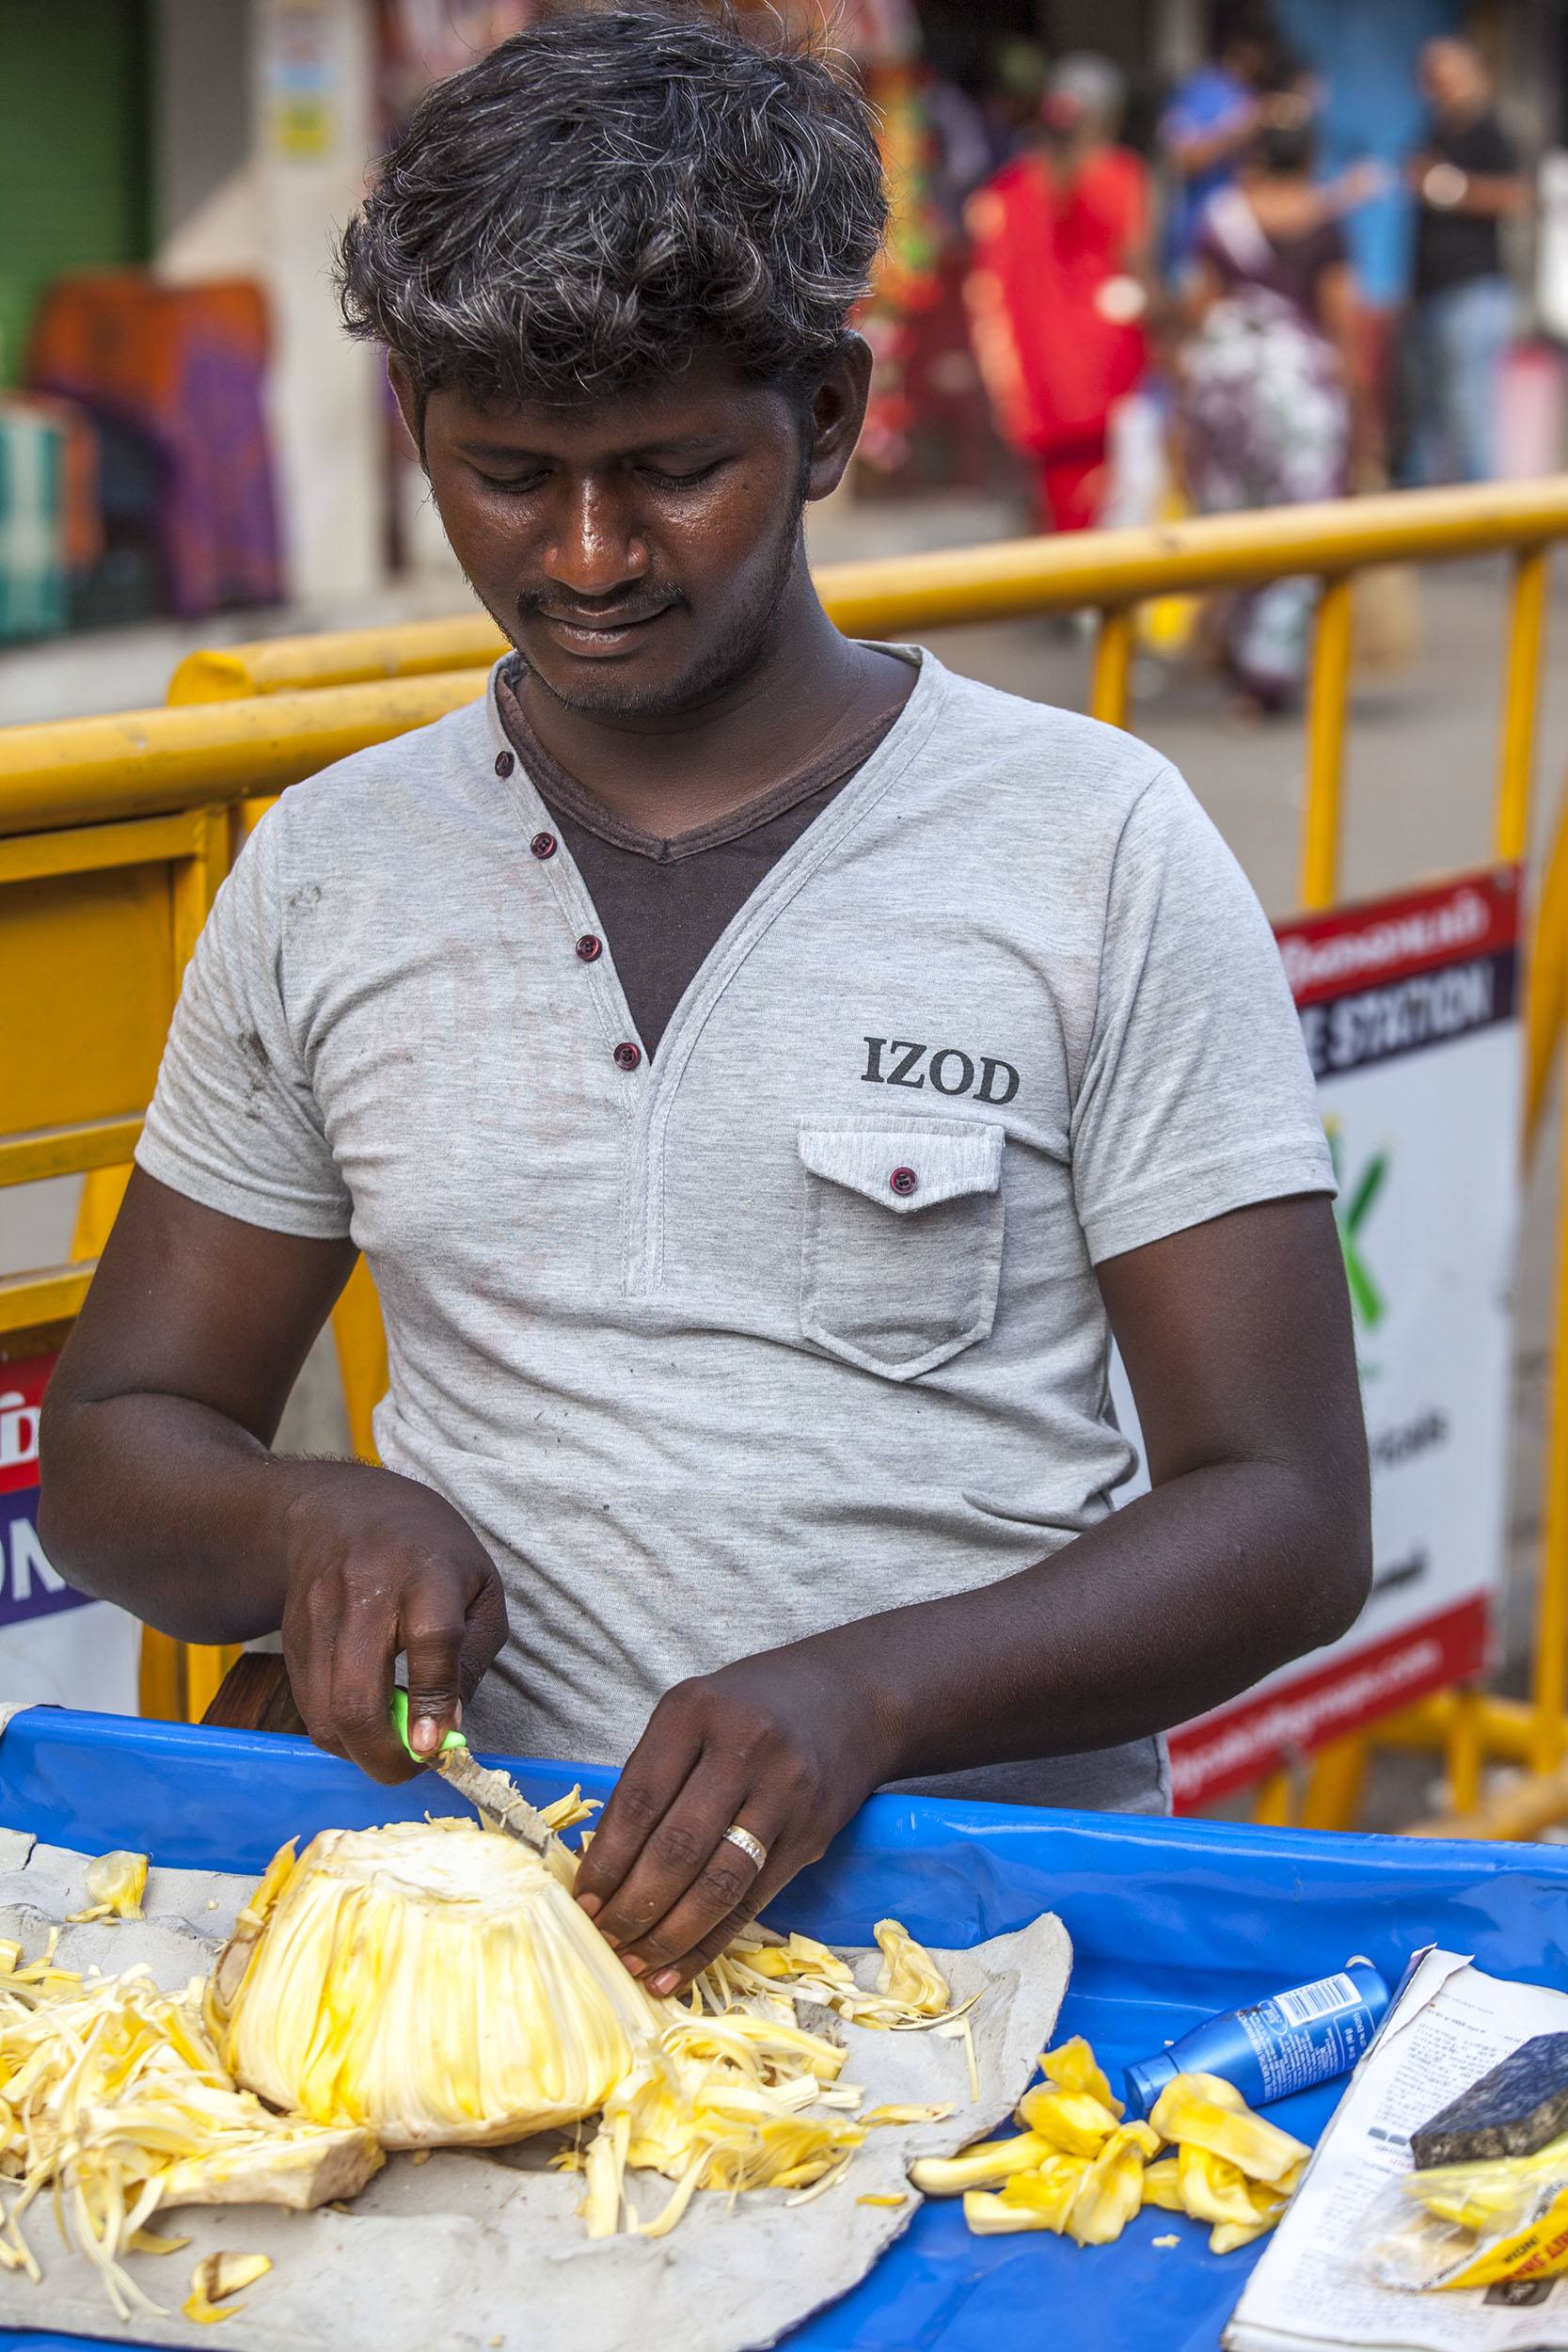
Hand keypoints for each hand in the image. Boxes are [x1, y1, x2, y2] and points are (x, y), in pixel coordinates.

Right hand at [278, 1464, 508, 1783]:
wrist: (340, 1509)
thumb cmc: (430, 1552)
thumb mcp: (479, 1586)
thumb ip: (473, 1655)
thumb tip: (451, 1730)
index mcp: (428, 1572)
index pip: (432, 1641)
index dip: (434, 1700)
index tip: (434, 1747)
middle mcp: (367, 1592)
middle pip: (358, 1694)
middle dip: (382, 1755)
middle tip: (411, 1768)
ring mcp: (320, 1615)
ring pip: (324, 1712)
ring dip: (358, 1750)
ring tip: (391, 1745)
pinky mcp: (292, 1637)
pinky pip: (309, 1706)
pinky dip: (337, 1731)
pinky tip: (364, 1719)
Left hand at [572, 1636, 901, 1996]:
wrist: (849, 1699)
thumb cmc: (749, 1710)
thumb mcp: (694, 1713)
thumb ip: (653, 1774)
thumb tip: (602, 1868)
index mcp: (695, 1711)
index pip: (639, 1799)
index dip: (606, 1860)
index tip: (580, 1901)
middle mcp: (743, 1748)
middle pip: (677, 1847)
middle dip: (632, 1907)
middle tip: (602, 1939)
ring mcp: (784, 1793)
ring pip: (718, 1884)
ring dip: (668, 1936)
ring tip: (634, 1964)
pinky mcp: (812, 1834)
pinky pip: (752, 1902)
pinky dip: (709, 1944)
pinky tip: (675, 1970)